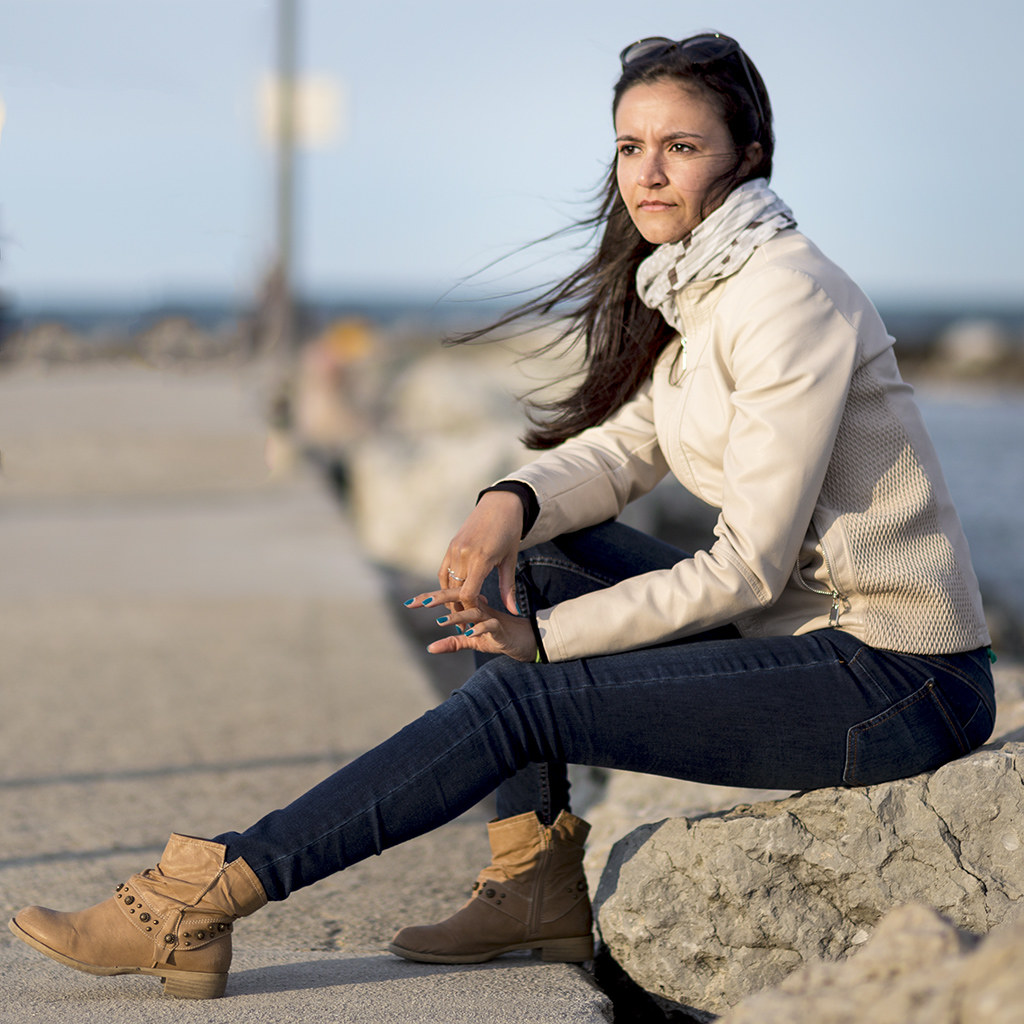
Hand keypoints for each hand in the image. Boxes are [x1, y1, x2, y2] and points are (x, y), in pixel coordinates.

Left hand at [405, 590, 537, 661]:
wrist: (524, 639)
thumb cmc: (496, 637)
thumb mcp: (472, 641)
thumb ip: (452, 642)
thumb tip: (429, 648)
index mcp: (470, 607)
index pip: (447, 600)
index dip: (429, 599)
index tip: (409, 603)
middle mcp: (479, 608)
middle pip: (457, 598)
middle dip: (437, 599)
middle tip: (420, 603)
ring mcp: (490, 616)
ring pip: (472, 611)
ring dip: (456, 616)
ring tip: (440, 622)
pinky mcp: (500, 628)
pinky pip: (490, 625)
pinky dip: (479, 629)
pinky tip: (469, 633)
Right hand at [438, 490, 523, 614]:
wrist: (500, 504)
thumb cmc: (510, 532)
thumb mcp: (510, 560)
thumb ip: (509, 588)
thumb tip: (513, 611)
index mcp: (481, 558)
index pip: (468, 593)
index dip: (470, 608)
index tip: (475, 620)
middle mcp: (464, 554)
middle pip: (455, 591)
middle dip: (459, 609)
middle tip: (464, 626)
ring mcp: (455, 549)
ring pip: (446, 583)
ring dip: (450, 599)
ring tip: (457, 614)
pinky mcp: (451, 546)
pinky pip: (443, 571)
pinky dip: (445, 585)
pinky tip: (451, 595)